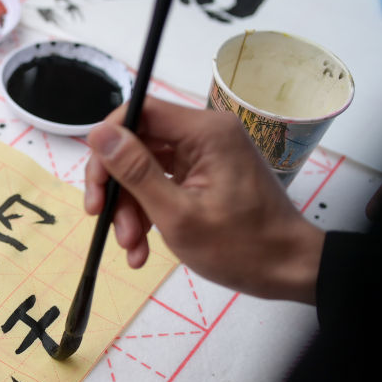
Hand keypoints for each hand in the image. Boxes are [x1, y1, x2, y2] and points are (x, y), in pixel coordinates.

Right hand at [84, 98, 324, 304]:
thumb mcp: (177, 214)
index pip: (139, 111)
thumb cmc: (241, 246)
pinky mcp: (204, 176)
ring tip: (131, 248)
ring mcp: (205, 157)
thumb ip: (135, 171)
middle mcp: (205, 135)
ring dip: (130, 209)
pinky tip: (141, 248)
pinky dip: (148, 214)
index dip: (108, 140)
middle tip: (100, 218)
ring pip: (145, 169)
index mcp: (205, 132)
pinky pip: (162, 185)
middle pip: (138, 144)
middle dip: (117, 186)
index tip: (94, 179)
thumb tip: (98, 134)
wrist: (287, 270)